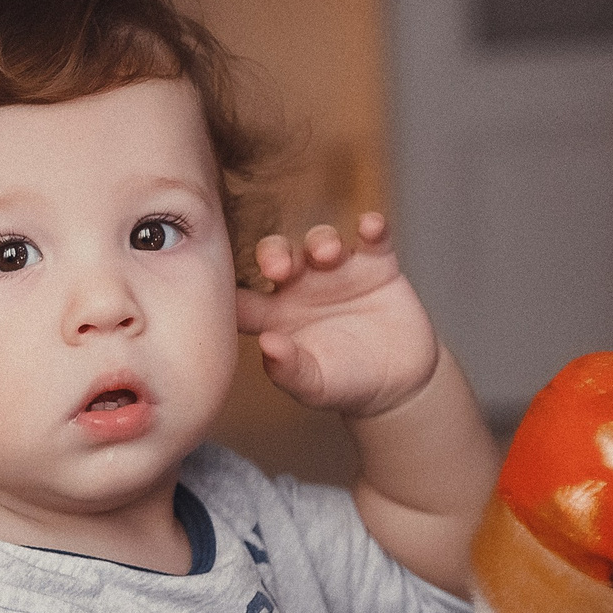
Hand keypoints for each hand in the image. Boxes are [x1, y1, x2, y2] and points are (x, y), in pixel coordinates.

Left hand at [234, 213, 440, 418]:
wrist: (396, 385)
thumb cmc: (344, 385)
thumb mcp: (314, 386)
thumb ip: (288, 369)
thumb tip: (267, 343)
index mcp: (274, 314)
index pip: (241, 295)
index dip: (225, 286)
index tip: (216, 282)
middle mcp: (301, 286)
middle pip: (277, 255)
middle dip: (274, 253)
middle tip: (279, 268)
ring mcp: (338, 272)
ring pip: (321, 240)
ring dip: (321, 240)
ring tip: (328, 254)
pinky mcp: (377, 266)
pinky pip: (373, 238)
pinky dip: (372, 227)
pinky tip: (370, 227)